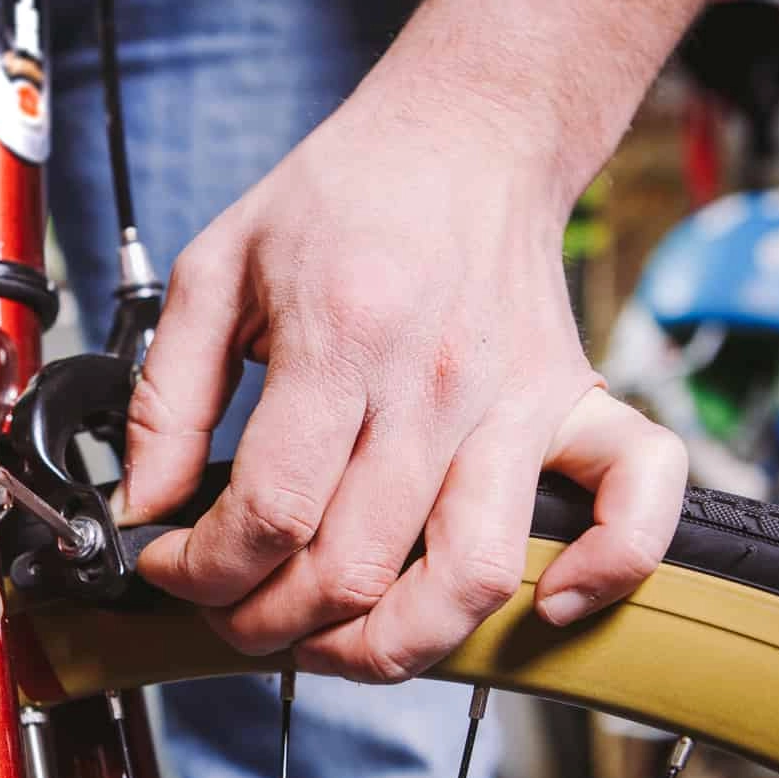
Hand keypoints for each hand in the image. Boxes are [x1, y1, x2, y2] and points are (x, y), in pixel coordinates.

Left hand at [117, 88, 686, 681]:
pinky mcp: (576, 407)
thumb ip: (165, 398)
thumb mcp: (214, 274)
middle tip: (233, 608)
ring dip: (389, 646)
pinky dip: (602, 574)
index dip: (201, 568)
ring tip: (332, 639)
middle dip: (268, 621)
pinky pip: (634, 507)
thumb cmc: (338, 200)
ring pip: (470, 579)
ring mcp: (517, 403)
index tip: (172, 565)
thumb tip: (144, 508)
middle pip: (353, 570)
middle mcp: (437, 384)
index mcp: (341, 341)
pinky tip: (542, 605)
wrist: (465, 130)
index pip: (268, 511)